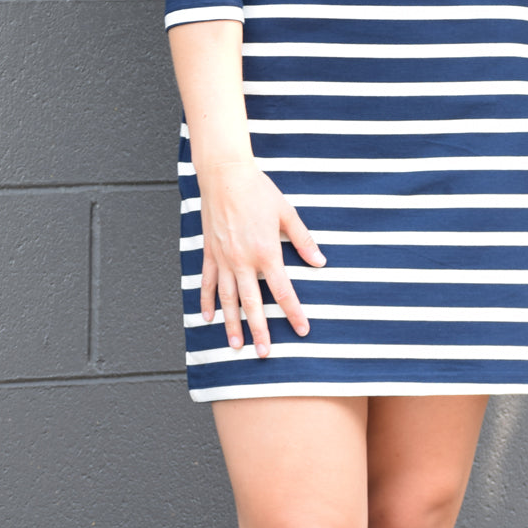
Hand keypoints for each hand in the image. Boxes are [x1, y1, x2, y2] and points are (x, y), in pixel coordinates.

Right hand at [197, 160, 325, 356]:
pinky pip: (206, 282)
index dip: (293, 313)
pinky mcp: (209, 252)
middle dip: (259, 330)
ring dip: (232, 324)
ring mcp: (223, 258)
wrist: (225, 174)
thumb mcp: (287, 213)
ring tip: (235, 346)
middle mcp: (243, 261)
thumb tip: (320, 262)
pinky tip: (208, 318)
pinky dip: (206, 301)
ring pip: (227, 299)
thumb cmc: (258, 191)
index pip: (283, 291)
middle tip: (264, 353)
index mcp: (266, 252)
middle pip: (253, 303)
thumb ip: (303, 240)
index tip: (302, 330)